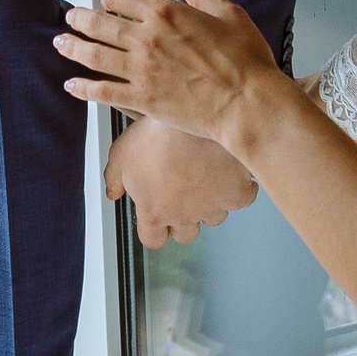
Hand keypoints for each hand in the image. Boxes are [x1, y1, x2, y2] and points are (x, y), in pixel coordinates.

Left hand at [56, 0, 284, 148]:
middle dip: (79, 19)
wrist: (248, 105)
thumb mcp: (230, 15)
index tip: (107, 1)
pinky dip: (83, 87)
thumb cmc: (246, 62)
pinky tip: (72, 85)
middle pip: (98, 24)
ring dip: (72, 48)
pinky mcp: (142, 99)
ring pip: (94, 55)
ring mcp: (141, 70)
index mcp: (166, 13)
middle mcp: (147, 39)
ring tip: (60, 44)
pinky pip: (102, 91)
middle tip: (69, 18)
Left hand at [104, 114, 258, 246]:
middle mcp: (184, 217)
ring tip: (207, 175)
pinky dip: (240, 188)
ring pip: (214, 218)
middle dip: (183, 218)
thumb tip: (113, 194)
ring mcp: (213, 207)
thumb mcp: (122, 152)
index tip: (157, 213)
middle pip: (186, 235)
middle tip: (183, 193)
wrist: (194, 115)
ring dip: (210, 202)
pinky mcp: (237, 194)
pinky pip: (243, 199)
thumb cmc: (157, 132)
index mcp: (154, 212)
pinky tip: (233, 172)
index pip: (153, 240)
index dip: (154, 229)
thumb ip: (113, 178)